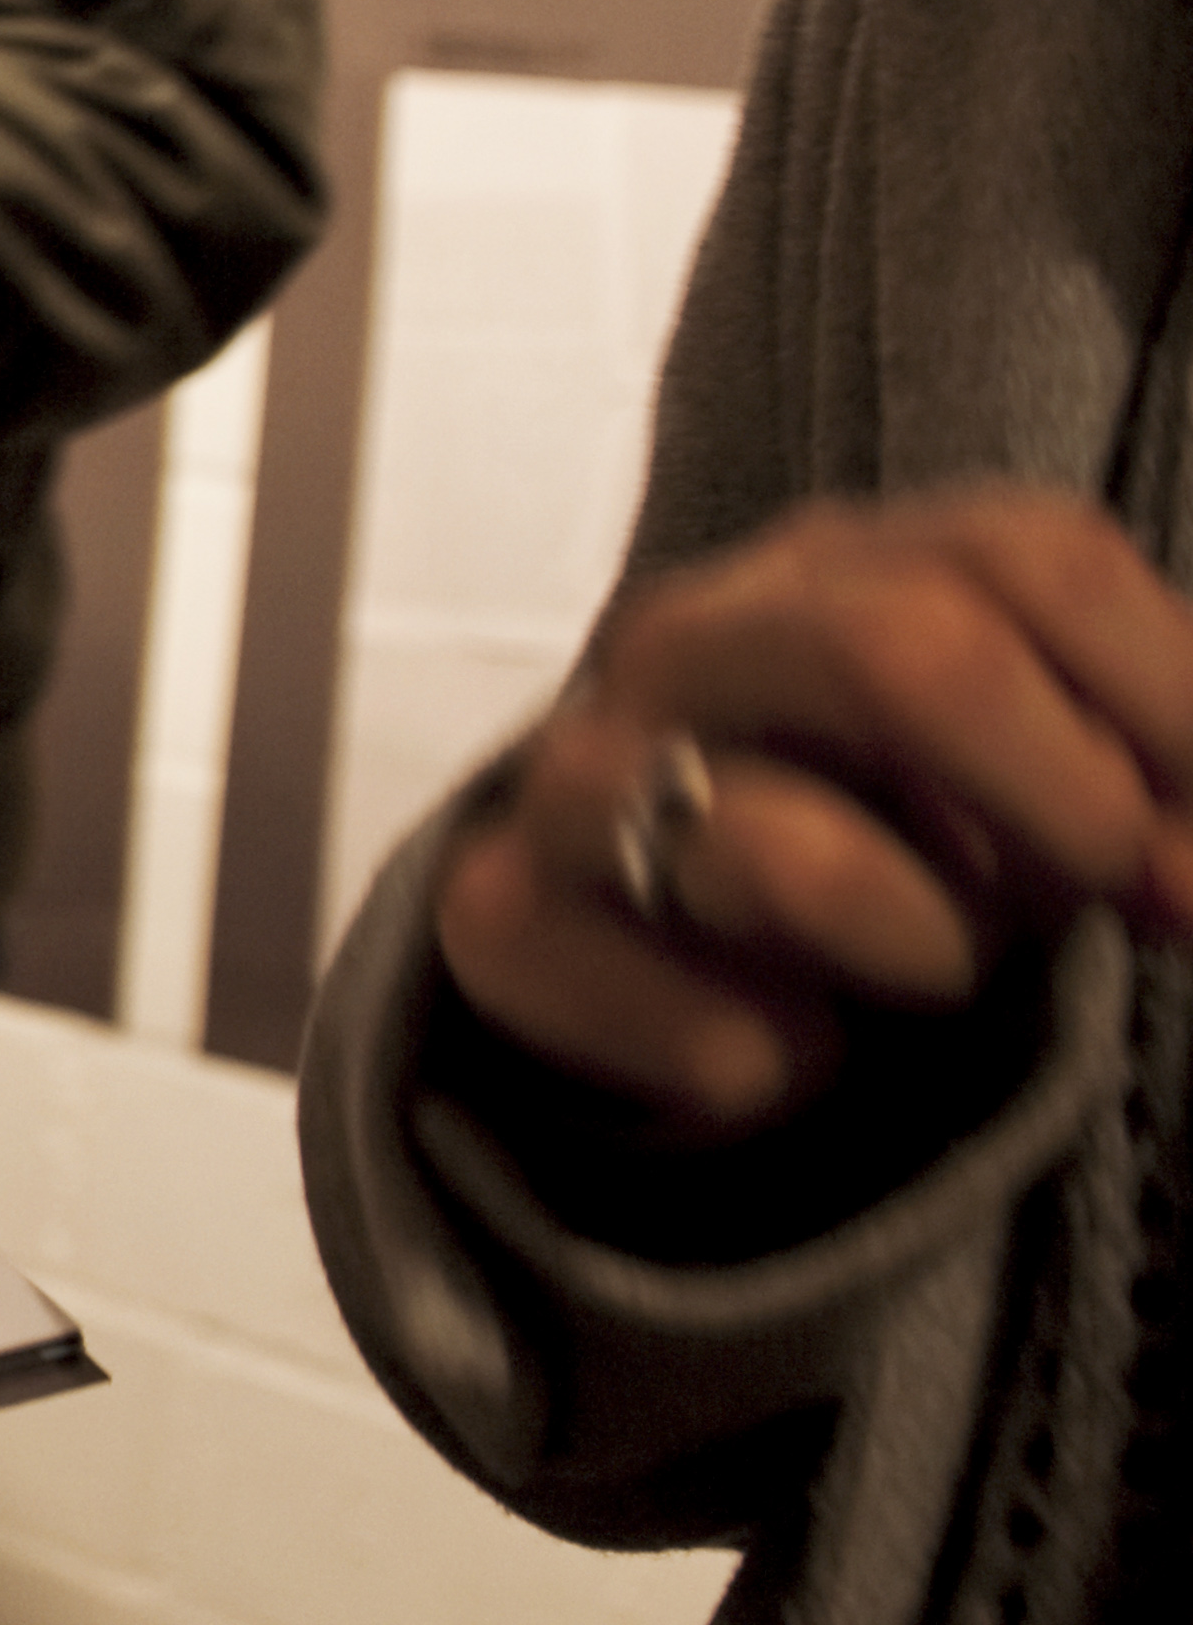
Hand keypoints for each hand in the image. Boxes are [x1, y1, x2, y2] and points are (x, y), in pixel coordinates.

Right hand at [436, 486, 1192, 1141]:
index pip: (1030, 556)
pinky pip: (703, 1032)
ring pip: (782, 855)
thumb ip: (1132, 771)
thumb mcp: (1015, 766)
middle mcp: (688, 637)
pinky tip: (788, 1048)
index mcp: (831, 565)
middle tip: (1103, 898)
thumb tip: (1192, 871)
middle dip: (1060, 803)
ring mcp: (577, 774)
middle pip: (903, 648)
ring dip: (921, 946)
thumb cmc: (870, 833)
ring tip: (929, 971)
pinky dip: (788, 1068)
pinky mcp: (501, 918)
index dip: (1170, 696)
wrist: (624, 946)